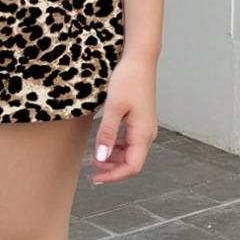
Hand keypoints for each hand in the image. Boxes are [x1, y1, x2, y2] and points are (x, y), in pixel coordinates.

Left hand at [89, 54, 158, 184]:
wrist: (140, 60)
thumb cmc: (129, 80)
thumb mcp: (113, 107)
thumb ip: (107, 134)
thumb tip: (101, 158)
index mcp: (143, 133)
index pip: (132, 166)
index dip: (114, 176)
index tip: (97, 179)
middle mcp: (147, 133)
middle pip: (132, 162)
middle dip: (112, 168)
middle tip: (92, 169)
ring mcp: (145, 127)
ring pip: (130, 152)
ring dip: (113, 157)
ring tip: (96, 156)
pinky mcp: (140, 120)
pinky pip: (129, 141)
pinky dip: (116, 146)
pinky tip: (105, 142)